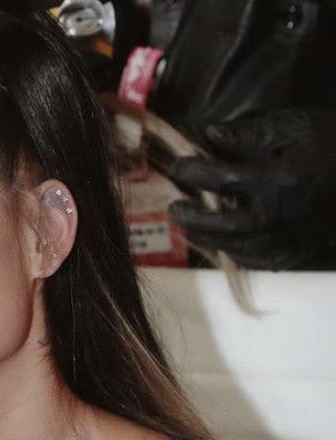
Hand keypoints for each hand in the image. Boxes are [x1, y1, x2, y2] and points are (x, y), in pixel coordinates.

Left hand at [167, 107, 335, 269]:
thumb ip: (252, 132)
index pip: (221, 178)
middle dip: (189, 216)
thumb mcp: (297, 126)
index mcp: (279, 178)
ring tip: (188, 222)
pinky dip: (227, 249)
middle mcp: (277, 216)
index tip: (178, 166)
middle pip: (218, 224)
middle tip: (174, 206)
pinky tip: (216, 238)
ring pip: (229, 246)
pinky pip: (247, 259)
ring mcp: (282, 240)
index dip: (194, 172)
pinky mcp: (287, 255)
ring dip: (202, 235)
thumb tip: (211, 135)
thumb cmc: (331, 146)